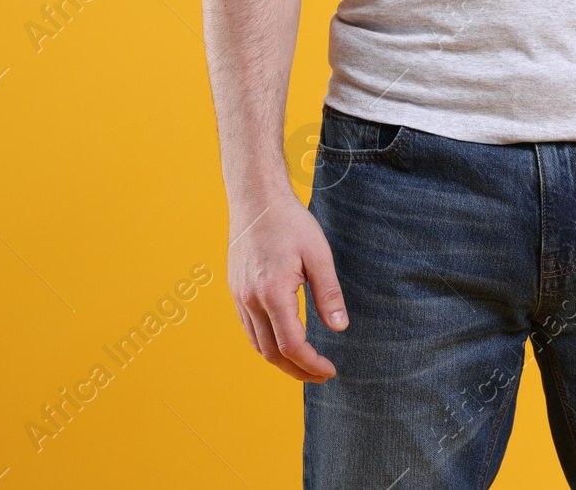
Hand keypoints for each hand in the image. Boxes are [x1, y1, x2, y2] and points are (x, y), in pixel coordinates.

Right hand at [228, 191, 347, 381]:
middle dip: (297, 370)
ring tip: (305, 365)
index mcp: (273, 293)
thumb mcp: (319, 255)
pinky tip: (284, 342)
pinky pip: (249, 329)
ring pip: (257, 345)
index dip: (311, 364)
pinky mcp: (236, 292)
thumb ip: (328, 294)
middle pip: (271, 353)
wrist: (257, 201)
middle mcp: (251, 300)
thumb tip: (340, 327)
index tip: (330, 370)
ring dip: (281, 361)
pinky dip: (266, 345)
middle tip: (321, 375)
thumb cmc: (291, 223)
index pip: (291, 346)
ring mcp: (239, 297)